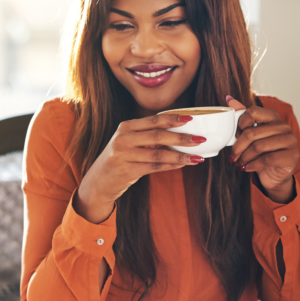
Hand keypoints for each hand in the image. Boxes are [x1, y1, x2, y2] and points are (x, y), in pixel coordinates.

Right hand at [75, 113, 205, 223]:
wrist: (98, 182)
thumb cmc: (119, 160)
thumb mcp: (129, 142)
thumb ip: (148, 136)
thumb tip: (180, 133)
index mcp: (126, 126)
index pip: (153, 120)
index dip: (173, 118)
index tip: (191, 118)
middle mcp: (123, 138)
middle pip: (158, 135)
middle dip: (182, 137)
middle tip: (200, 139)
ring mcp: (124, 155)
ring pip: (159, 153)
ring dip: (180, 155)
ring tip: (197, 157)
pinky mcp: (127, 171)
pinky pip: (154, 167)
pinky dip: (171, 165)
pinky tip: (182, 164)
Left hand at [226, 96, 298, 203]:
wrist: (273, 174)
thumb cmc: (261, 153)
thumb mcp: (250, 135)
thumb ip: (242, 118)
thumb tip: (229, 99)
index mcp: (273, 117)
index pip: (253, 111)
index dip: (240, 124)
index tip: (236, 134)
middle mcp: (283, 126)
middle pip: (252, 133)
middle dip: (238, 147)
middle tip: (233, 156)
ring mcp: (290, 140)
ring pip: (258, 147)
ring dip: (245, 157)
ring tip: (240, 162)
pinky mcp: (291, 156)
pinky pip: (266, 159)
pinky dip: (252, 165)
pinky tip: (248, 167)